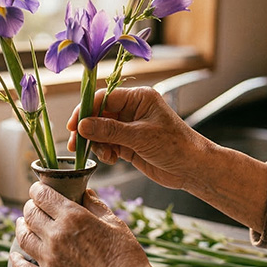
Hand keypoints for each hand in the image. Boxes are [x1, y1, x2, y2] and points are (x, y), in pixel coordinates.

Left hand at [9, 182, 155, 266]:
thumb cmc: (126, 258)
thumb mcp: (115, 224)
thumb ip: (96, 206)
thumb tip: (85, 192)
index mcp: (73, 217)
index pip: (43, 195)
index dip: (37, 189)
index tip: (38, 189)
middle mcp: (56, 235)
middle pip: (30, 213)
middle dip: (30, 206)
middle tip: (33, 206)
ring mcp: (49, 259)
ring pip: (23, 237)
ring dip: (21, 227)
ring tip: (23, 224)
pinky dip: (16, 259)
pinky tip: (15, 255)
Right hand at [67, 86, 207, 189]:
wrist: (192, 168)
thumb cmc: (175, 146)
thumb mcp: (140, 137)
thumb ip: (109, 131)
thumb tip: (82, 126)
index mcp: (138, 98)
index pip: (104, 98)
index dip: (86, 110)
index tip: (74, 126)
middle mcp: (132, 109)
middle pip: (98, 114)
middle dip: (87, 130)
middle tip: (76, 144)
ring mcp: (129, 127)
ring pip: (100, 131)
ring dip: (96, 144)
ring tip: (104, 156)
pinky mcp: (128, 144)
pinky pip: (107, 144)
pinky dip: (104, 152)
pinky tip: (111, 159)